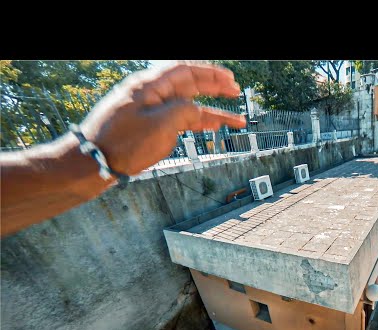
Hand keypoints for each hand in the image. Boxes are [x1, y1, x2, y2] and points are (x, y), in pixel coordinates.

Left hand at [78, 62, 245, 175]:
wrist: (93, 162)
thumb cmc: (122, 144)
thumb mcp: (160, 126)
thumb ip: (185, 112)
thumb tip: (198, 110)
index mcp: (150, 86)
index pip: (185, 70)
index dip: (210, 73)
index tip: (230, 78)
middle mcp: (151, 94)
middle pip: (189, 85)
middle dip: (214, 88)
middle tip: (235, 91)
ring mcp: (150, 111)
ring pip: (188, 106)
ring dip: (212, 112)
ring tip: (235, 119)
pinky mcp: (149, 127)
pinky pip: (179, 120)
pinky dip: (198, 123)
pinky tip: (213, 127)